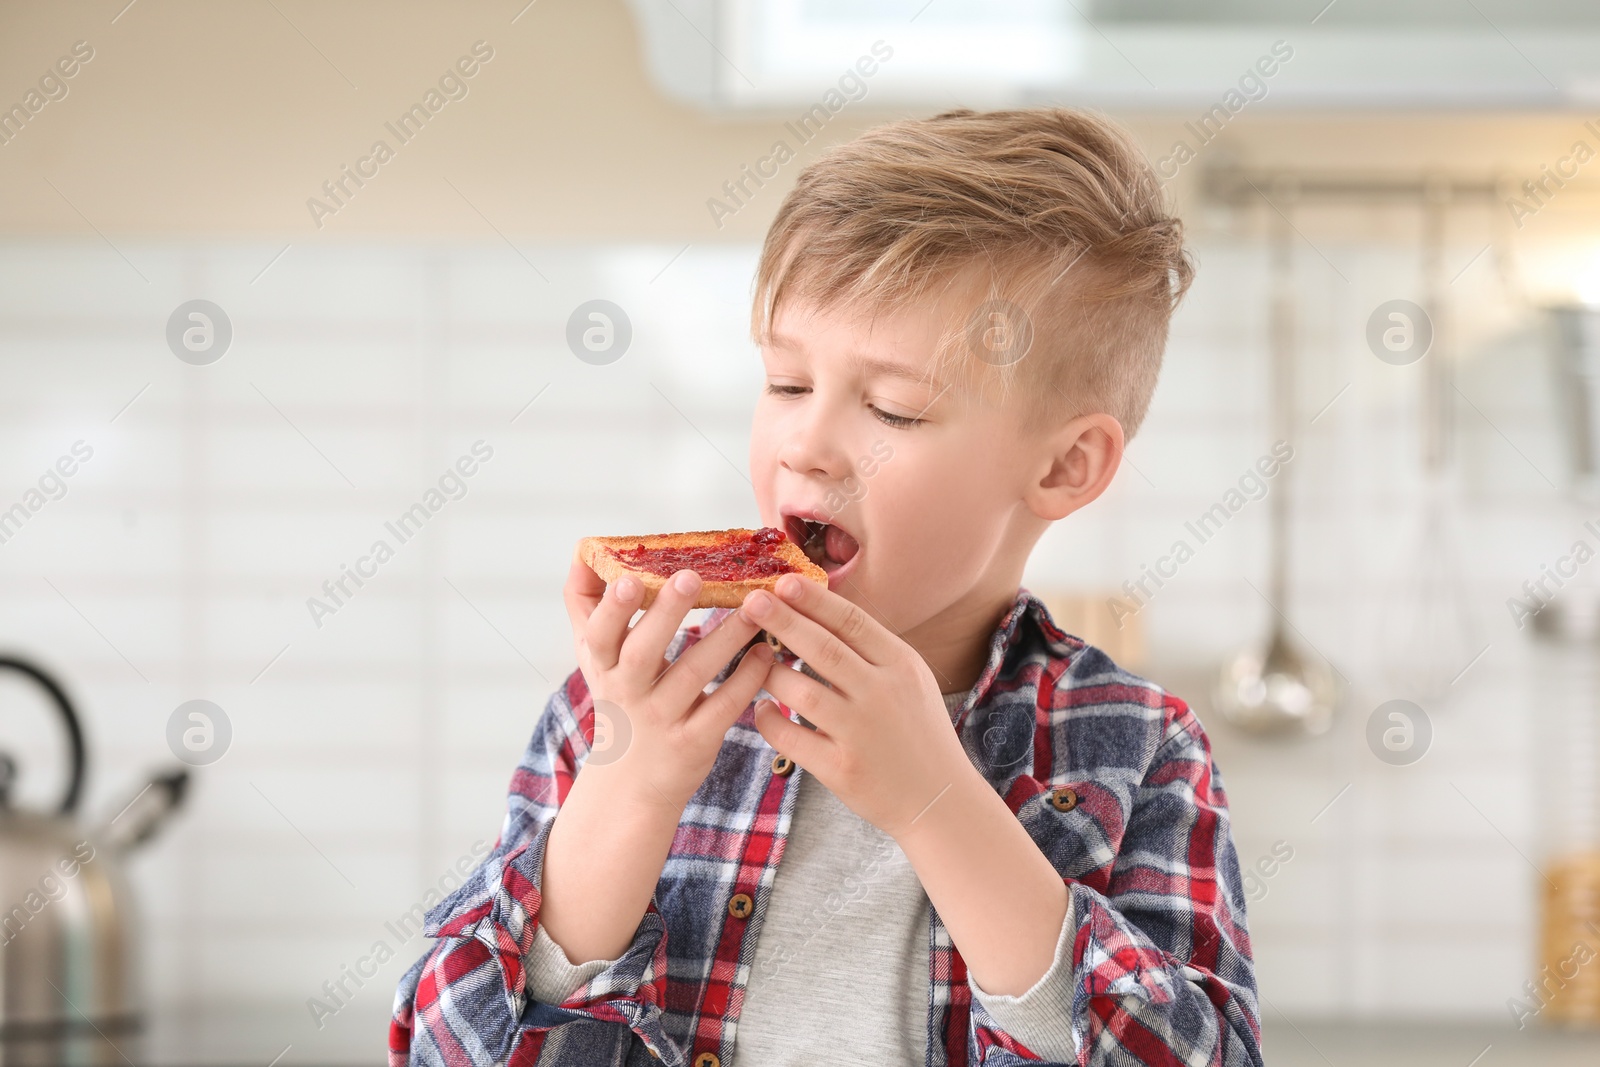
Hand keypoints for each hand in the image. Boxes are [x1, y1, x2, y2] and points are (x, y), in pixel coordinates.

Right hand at [563, 549, 770, 814]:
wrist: (630, 783)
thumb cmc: (620, 700)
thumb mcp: (594, 656)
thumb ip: (586, 603)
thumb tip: (584, 550)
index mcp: (604, 664)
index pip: (599, 633)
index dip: (611, 608)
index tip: (628, 579)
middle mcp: (628, 690)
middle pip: (642, 650)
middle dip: (665, 613)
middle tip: (691, 577)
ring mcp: (661, 718)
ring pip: (694, 673)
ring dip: (726, 638)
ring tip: (755, 607)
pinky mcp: (694, 742)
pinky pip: (723, 706)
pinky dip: (746, 679)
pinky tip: (766, 654)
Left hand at [738, 574, 977, 839]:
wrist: (940, 799)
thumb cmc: (917, 732)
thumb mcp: (910, 680)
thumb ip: (871, 650)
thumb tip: (818, 609)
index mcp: (901, 666)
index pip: (852, 622)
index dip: (814, 600)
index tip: (783, 581)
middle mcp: (883, 695)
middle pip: (824, 649)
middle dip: (784, 621)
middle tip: (752, 600)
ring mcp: (862, 733)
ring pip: (802, 692)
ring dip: (771, 673)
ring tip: (756, 661)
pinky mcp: (842, 769)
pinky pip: (791, 738)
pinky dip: (769, 720)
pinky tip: (761, 709)